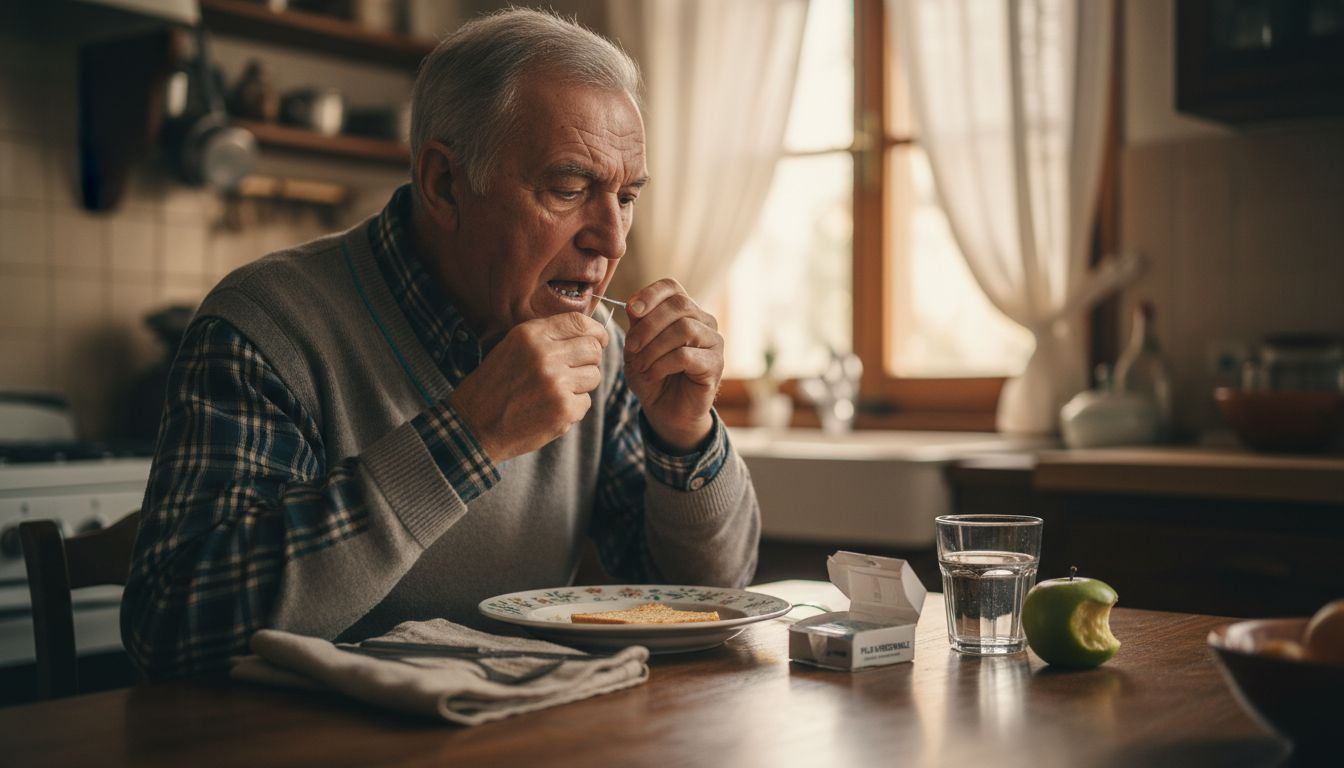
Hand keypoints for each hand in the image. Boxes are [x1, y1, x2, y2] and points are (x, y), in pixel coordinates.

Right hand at [449, 312, 608, 462]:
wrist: (474, 425)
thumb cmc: (494, 385)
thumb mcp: (513, 347)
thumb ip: (547, 336)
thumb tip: (590, 332)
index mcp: (530, 335)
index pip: (580, 322)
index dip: (596, 331)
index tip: (598, 339)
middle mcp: (545, 355)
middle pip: (593, 348)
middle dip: (589, 359)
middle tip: (574, 370)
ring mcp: (556, 383)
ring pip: (594, 376)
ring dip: (581, 384)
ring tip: (555, 391)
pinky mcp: (563, 410)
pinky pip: (585, 402)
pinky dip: (572, 407)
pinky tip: (549, 409)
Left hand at [622, 279, 722, 452]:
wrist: (665, 410)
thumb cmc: (652, 375)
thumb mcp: (636, 347)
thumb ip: (637, 324)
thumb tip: (633, 304)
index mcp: (684, 311)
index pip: (672, 287)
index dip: (651, 294)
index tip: (632, 310)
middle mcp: (703, 321)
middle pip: (679, 305)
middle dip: (648, 325)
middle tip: (630, 347)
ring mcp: (713, 342)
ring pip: (685, 329)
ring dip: (654, 348)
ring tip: (640, 365)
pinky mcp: (715, 364)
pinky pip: (687, 355)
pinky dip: (663, 364)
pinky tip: (652, 374)